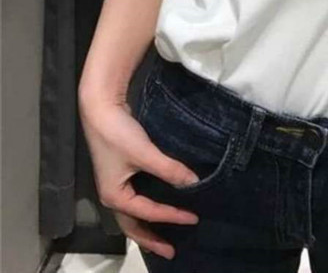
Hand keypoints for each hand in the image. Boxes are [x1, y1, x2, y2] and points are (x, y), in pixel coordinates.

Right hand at [79, 93, 200, 258]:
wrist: (101, 108)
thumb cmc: (119, 134)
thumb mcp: (145, 153)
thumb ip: (169, 169)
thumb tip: (194, 183)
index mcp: (115, 197)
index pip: (148, 213)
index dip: (172, 216)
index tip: (194, 218)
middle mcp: (113, 196)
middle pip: (133, 226)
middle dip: (151, 240)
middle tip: (171, 251)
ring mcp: (115, 185)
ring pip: (132, 215)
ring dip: (148, 227)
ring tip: (165, 236)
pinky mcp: (120, 173)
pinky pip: (135, 200)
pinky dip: (146, 209)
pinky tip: (159, 204)